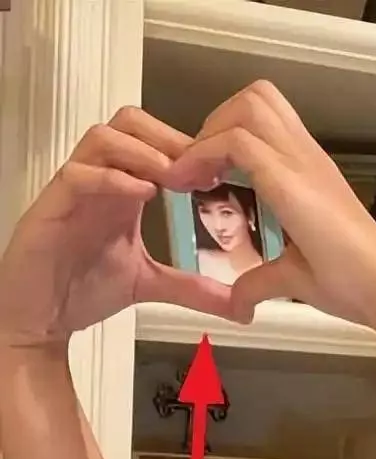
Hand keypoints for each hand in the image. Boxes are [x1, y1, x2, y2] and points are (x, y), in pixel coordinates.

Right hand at [0, 108, 237, 348]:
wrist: (40, 320)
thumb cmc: (82, 289)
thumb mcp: (150, 284)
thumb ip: (193, 288)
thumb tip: (240, 306)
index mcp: (122, 190)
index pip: (152, 142)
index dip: (187, 146)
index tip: (219, 169)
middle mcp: (98, 181)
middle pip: (128, 124)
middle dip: (168, 137)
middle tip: (200, 165)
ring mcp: (73, 191)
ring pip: (102, 138)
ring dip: (143, 151)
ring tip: (175, 176)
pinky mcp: (50, 208)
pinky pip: (77, 175)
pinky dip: (112, 178)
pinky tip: (142, 193)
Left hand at [168, 81, 375, 327]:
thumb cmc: (355, 284)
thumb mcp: (295, 277)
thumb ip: (260, 282)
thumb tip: (239, 304)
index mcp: (310, 173)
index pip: (268, 118)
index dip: (228, 133)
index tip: (205, 177)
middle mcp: (307, 158)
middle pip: (258, 96)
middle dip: (216, 122)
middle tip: (202, 168)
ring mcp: (302, 164)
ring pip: (249, 106)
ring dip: (212, 132)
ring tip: (198, 174)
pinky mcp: (291, 181)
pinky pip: (236, 142)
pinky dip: (204, 156)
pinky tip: (195, 188)